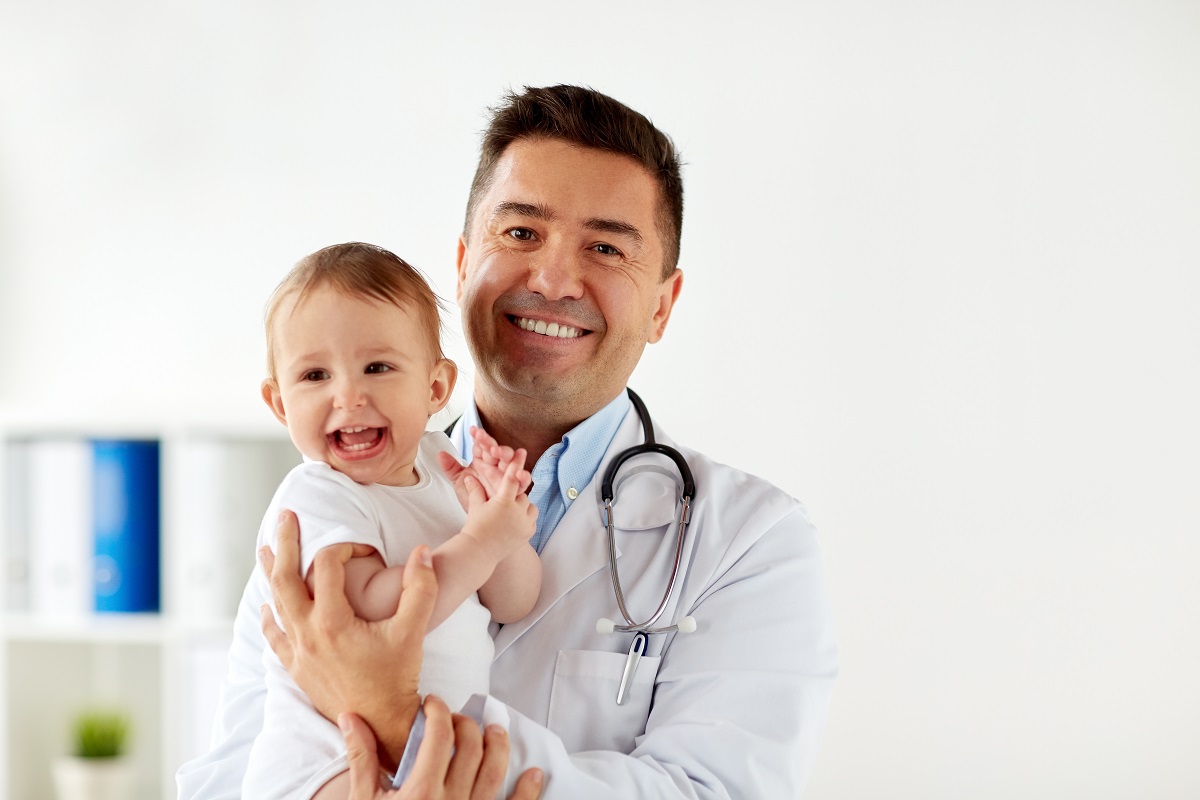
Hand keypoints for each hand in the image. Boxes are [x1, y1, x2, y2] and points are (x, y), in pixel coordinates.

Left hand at [259, 510, 434, 769]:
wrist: (381, 723)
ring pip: (276, 604)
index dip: (346, 549)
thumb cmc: (397, 677)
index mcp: (332, 621)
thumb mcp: (413, 631)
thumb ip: (419, 588)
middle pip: (286, 578)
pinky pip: (274, 636)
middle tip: (285, 517)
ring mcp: (298, 652)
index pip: (327, 567)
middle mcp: (308, 634)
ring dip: (271, 573)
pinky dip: (269, 616)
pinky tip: (266, 605)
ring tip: (265, 549)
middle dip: (286, 544)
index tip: (367, 552)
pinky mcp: (296, 668)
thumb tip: (422, 552)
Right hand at [339, 697, 543, 799]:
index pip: (439, 735)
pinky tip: (533, 774)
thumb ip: (361, 759)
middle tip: (455, 718)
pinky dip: (527, 791)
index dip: (438, 711)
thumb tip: (350, 718)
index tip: (432, 704)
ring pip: (494, 772)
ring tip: (495, 731)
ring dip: (498, 746)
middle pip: (470, 747)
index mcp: (421, 792)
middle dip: (465, 724)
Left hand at [438, 427, 531, 510]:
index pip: (482, 446)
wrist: (480, 518)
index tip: (473, 431)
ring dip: (506, 454)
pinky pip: (523, 481)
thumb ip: (451, 468)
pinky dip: (524, 476)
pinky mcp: (516, 489)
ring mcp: (507, 476)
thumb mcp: (460, 482)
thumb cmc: (474, 497)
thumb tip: (440, 454)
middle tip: (484, 440)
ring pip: (511, 461)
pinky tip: (520, 473)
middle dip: (492, 444)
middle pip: (497, 450)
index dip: (479, 438)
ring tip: (497, 451)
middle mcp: (496, 466)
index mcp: (484, 461)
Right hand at [460, 459, 537, 563]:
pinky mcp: (528, 533)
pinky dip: (525, 518)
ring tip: (511, 511)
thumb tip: (469, 476)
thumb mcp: (475, 507)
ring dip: (522, 506)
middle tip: (506, 499)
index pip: (511, 477)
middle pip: (521, 494)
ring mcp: (524, 523)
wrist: (480, 552)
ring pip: (529, 506)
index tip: (522, 451)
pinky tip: (515, 521)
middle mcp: (517, 510)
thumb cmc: (475, 528)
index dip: (516, 463)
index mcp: (503, 501)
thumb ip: (475, 490)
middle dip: (514, 496)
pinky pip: (532, 520)